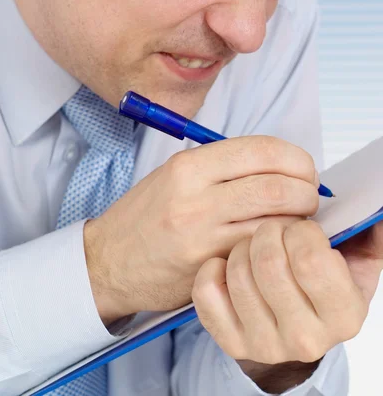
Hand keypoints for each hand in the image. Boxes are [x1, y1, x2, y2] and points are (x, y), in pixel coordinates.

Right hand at [84, 136, 319, 323]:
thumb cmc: (147, 215)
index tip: (304, 170)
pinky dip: (279, 245)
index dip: (296, 159)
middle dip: (307, 191)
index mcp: (189, 165)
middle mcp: (195, 196)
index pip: (262, 150)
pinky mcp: (207, 267)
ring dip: (299, 220)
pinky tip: (275, 244)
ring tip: (295, 221)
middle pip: (277, 186)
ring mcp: (202, 235)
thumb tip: (281, 165)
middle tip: (309, 197)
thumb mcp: (176, 175)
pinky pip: (260, 252)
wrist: (108, 260)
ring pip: (276, 221)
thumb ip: (224, 167)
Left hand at [192, 219, 381, 375]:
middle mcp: (306, 338)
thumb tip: (373, 207)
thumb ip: (366, 234)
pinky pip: (206, 291)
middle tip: (274, 230)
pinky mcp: (231, 343)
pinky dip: (213, 268)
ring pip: (237, 271)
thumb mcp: (354, 261)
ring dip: (242, 246)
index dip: (301, 230)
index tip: (301, 227)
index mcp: (344, 314)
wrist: (296, 326)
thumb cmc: (322, 283)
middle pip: (269, 263)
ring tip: (254, 247)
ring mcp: (265, 345)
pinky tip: (228, 265)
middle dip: (269, 231)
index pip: (311, 258)